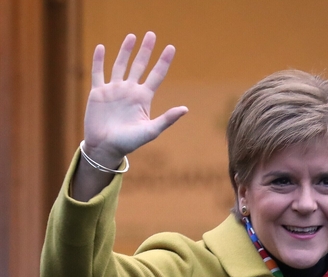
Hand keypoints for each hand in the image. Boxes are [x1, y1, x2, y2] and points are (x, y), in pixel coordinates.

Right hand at [83, 31, 187, 164]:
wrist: (105, 148)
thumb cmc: (129, 142)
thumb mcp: (151, 130)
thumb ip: (167, 119)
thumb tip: (185, 109)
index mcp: (143, 98)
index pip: (156, 75)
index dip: (163, 61)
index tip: (171, 47)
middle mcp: (130, 90)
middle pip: (139, 65)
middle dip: (145, 50)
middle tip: (151, 34)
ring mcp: (114, 90)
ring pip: (120, 65)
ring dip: (125, 51)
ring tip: (131, 36)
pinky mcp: (98, 93)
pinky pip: (98, 73)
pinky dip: (99, 60)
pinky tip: (101, 47)